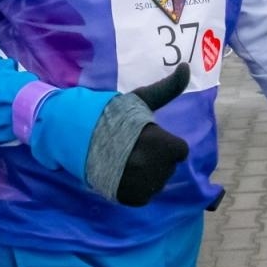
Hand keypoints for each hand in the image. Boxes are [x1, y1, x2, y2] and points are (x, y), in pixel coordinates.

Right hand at [115, 65, 191, 206]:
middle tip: (134, 148)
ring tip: (127, 161)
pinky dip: (136, 188)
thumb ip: (169, 88)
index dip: (165, 143)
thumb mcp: (143, 100)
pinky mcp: (131, 199)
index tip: (148, 137)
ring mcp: (143, 185)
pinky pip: (144, 196)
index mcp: (163, 144)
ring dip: (148, 174)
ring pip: (158, 183)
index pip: (180, 151)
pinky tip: (123, 174)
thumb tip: (187, 67)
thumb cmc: (114, 117)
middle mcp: (155, 167)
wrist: (79, 136)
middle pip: (169, 167)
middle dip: (156, 158)